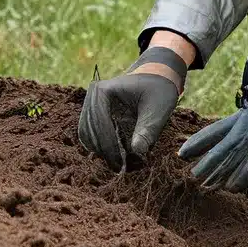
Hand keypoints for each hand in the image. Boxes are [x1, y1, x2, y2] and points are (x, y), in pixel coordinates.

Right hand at [78, 35, 192, 169]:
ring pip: (88, 137)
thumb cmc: (159, 90)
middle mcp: (92, 97)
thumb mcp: (158, 110)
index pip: (99, 124)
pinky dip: (104, 147)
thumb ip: (147, 130)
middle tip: (122, 169)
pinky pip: (92, 136)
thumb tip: (137, 152)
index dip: (109, 146)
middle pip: (89, 133)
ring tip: (123, 163)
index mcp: (103, 91)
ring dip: (103, 151)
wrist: (158, 77)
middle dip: (105, 152)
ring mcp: (90, 106)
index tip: (122, 164)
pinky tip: (120, 155)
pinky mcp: (95, 115)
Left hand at [177, 43, 247, 191]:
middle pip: (221, 149)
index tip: (183, 152)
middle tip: (193, 177)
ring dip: (221, 176)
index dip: (199, 142)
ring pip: (235, 161)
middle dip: (207, 164)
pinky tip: (234, 188)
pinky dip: (245, 179)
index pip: (217, 130)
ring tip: (207, 187)